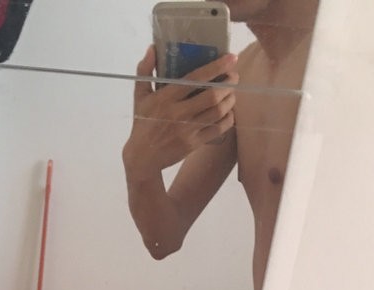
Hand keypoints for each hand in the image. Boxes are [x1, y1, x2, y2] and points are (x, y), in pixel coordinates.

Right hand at [123, 48, 238, 180]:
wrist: (143, 157)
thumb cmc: (142, 123)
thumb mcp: (140, 96)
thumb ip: (145, 70)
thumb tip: (152, 48)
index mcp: (166, 98)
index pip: (196, 78)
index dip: (216, 66)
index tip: (231, 58)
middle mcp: (178, 113)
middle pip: (213, 95)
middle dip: (228, 83)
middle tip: (233, 77)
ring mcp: (187, 130)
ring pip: (218, 111)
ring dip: (230, 100)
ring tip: (232, 93)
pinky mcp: (193, 144)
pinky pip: (218, 129)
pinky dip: (228, 119)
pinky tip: (229, 112)